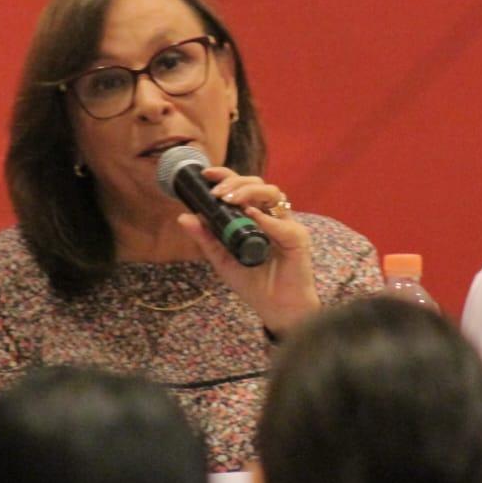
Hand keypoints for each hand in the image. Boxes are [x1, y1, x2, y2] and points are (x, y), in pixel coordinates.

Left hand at [176, 167, 319, 337]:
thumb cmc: (254, 284)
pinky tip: (251, 216)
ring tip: (230, 201)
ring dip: (249, 193)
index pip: (244, 187)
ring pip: (273, 193)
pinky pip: (282, 223)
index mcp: (256, 216)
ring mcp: (286, 225)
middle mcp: (272, 216)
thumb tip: (183, 217)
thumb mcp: (222, 259)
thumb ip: (206, 238)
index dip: (227, 175)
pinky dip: (266, 219)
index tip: (206, 174)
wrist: (276, 308)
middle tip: (217, 193)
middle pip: (258, 183)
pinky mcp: (298, 238)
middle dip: (236, 182)